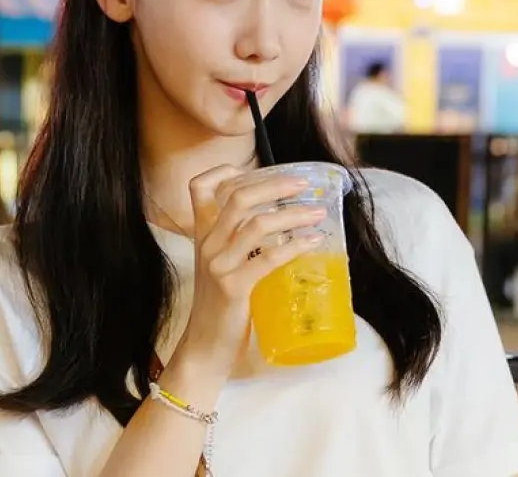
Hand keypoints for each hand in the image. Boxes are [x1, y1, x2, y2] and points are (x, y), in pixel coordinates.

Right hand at [172, 165, 325, 377]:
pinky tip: (313, 242)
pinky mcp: (234, 288)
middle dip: (274, 185)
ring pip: (256, 224)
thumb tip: (281, 226)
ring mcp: (219, 265)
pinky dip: (295, 246)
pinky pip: (268, 258)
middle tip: (303, 184)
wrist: (204, 347)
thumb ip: (239, 245)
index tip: (258, 171)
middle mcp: (207, 244)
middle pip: (236, 197)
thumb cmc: (219, 307)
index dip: (226, 171)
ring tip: (318, 214)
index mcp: (201, 236)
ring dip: (292, 214)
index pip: (199, 187)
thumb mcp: (221, 267)